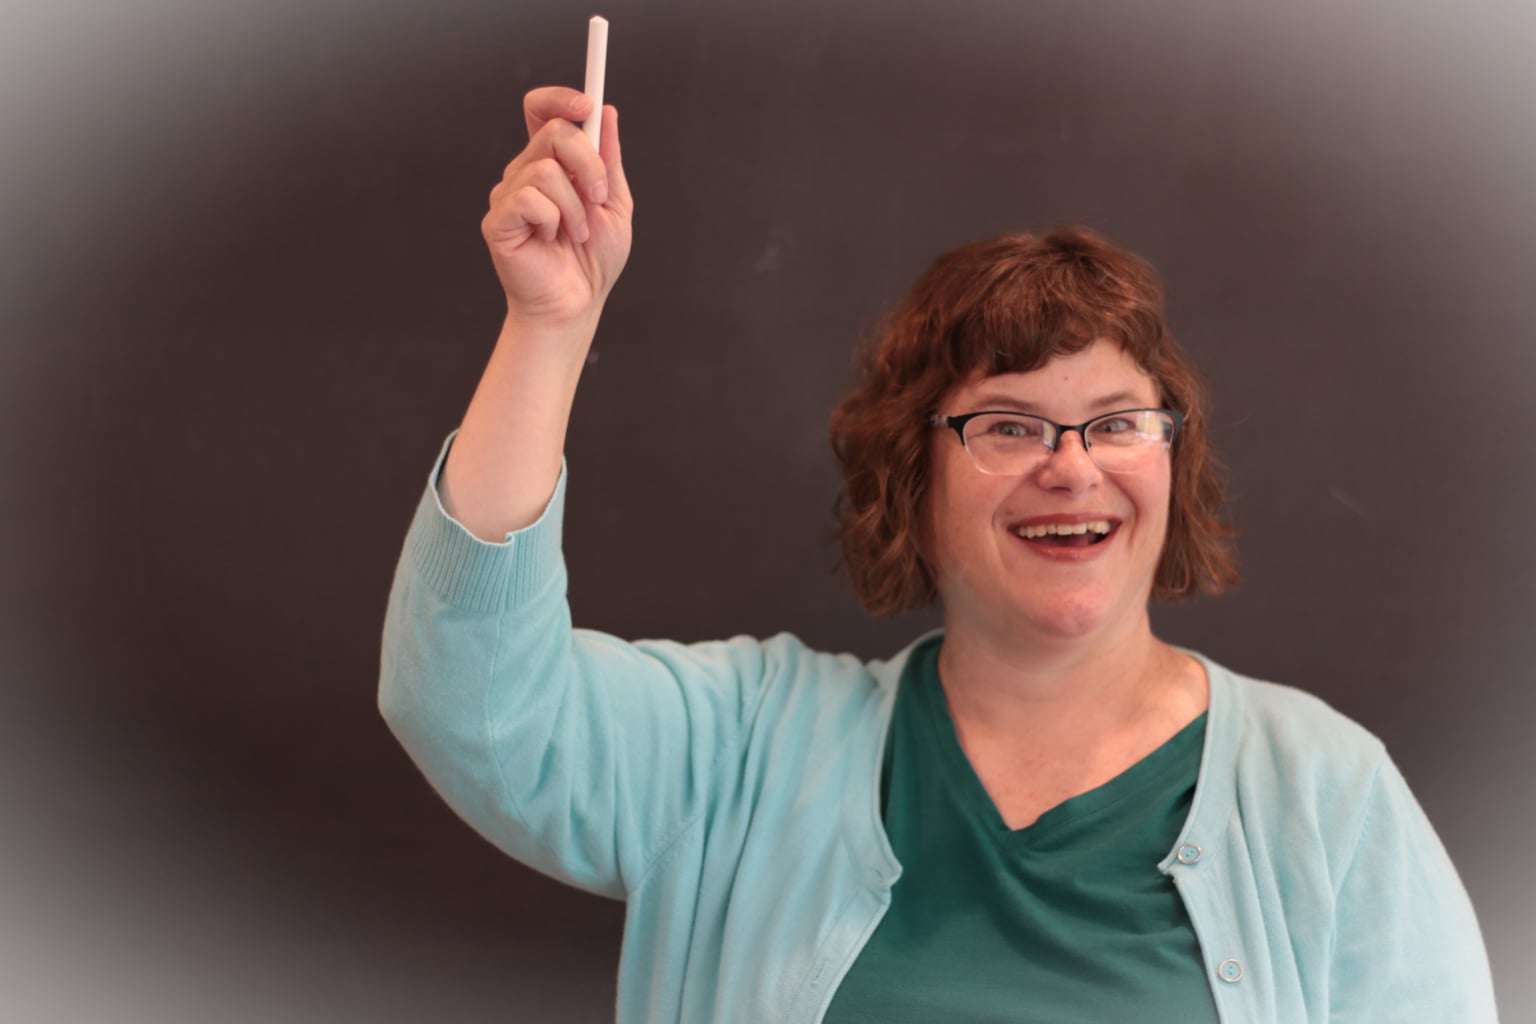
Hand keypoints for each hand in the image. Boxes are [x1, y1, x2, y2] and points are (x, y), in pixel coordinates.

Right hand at [482, 87, 632, 328]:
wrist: (577, 303)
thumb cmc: (593, 260)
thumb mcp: (615, 205)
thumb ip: (609, 161)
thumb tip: (606, 112)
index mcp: (551, 163)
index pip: (542, 111)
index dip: (560, 99)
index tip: (588, 105)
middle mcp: (524, 172)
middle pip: (554, 132)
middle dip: (589, 164)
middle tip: (599, 199)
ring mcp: (508, 195)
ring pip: (545, 170)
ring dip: (575, 207)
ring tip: (576, 233)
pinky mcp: (498, 220)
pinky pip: (529, 198)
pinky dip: (552, 220)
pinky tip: (550, 240)